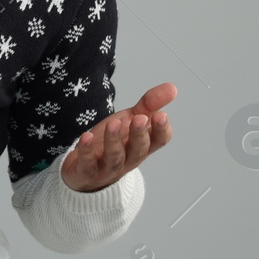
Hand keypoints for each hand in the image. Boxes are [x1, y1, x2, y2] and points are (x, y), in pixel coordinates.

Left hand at [61, 82, 175, 191]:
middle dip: (140, 134)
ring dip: (114, 140)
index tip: (161, 115)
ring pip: (114, 157)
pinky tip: (87, 137)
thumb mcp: (131, 119)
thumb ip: (150, 104)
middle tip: (140, 119)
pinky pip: (88, 164)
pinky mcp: (87, 171)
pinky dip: (87, 151)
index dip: (161, 130)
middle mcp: (128, 159)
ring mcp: (108, 167)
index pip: (159, 141)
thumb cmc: (113, 142)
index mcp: (142, 145)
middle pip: (138, 150)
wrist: (85, 170)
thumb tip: (172, 87)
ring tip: (114, 123)